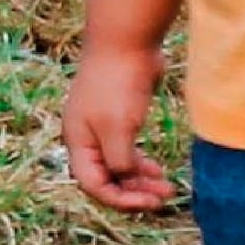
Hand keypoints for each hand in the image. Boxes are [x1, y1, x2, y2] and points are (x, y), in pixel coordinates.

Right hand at [61, 35, 178, 212]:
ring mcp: (102, 127)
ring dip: (139, 179)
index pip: (93, 183)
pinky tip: (157, 169)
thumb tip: (124, 176)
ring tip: (166, 187)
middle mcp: (86, 138)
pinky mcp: (120, 116)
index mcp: (78, 142)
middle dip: (132, 192)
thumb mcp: (118, 127)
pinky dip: (141, 163)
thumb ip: (119, 158)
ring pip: (118, 165)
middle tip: (163, 198)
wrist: (127, 42)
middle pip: (106, 177)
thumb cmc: (118, 84)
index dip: (118, 199)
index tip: (148, 203)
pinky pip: (127, 150)